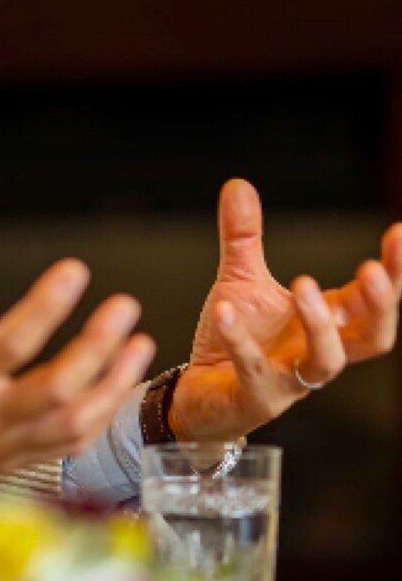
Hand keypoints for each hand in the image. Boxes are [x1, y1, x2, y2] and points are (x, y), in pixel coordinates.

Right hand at [0, 205, 155, 512]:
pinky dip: (99, 415)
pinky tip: (117, 383)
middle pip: (54, 390)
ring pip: (71, 424)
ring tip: (139, 344)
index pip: (7, 345)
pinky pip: (67, 446)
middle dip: (96, 348)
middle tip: (123, 307)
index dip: (44, 307)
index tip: (73, 272)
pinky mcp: (10, 465)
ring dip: (111, 384)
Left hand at [170, 178, 401, 440]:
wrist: (199, 393)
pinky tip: (225, 308)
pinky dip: (241, 339)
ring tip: (302, 284)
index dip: (392, 272)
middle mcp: (316, 353)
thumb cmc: (237, 339)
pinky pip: (255, 370)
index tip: (398, 233)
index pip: (371, 301)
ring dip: (320, 324)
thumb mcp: (242, 281)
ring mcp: (290, 380)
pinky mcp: (255, 397)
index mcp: (325, 323)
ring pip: (326, 362)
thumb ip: (244, 237)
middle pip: (372, 338)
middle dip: (380, 306)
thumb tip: (237, 183)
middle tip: (370, 271)